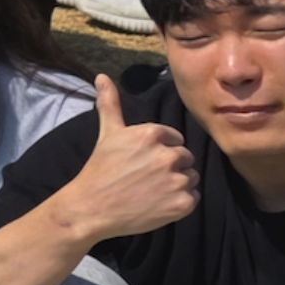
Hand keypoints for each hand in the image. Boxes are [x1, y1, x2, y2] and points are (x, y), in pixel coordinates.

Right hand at [55, 75, 199, 243]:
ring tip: (152, 192)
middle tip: (147, 179)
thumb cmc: (99, 170)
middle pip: (185, 158)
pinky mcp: (181, 204)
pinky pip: (193, 198)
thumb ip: (110, 104)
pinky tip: (159, 204)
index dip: (161, 151)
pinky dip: (180, 203)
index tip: (143, 162)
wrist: (91, 208)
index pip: (176, 140)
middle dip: (170, 168)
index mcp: (153, 134)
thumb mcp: (107, 134)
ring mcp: (176, 181)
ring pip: (191, 178)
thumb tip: (101, 76)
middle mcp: (168, 155)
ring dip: (177, 185)